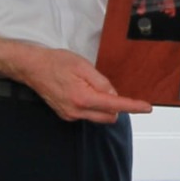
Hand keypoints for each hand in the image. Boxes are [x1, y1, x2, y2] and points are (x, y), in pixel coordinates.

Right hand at [16, 48, 151, 122]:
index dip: (133, 106)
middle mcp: (77, 111)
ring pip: (99, 117)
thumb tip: (115, 95)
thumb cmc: (56, 63)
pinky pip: (88, 115)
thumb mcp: (83, 66)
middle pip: (109, 117)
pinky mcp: (66, 115)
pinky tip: (83, 92)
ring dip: (104, 107)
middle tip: (108, 88)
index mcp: (83, 98)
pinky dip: (93, 106)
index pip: (115, 106)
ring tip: (91, 86)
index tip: (147, 108)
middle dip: (117, 107)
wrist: (32, 68)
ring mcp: (71, 115)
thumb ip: (102, 82)